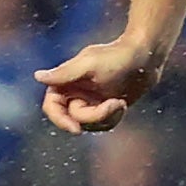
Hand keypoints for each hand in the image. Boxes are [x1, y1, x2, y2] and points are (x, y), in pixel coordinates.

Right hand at [36, 33, 161, 132]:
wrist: (147, 56)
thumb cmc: (118, 56)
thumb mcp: (90, 65)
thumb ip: (64, 73)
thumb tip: (38, 76)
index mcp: (65, 81)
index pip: (52, 107)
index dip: (60, 120)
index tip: (77, 130)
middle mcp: (74, 93)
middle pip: (73, 119)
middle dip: (95, 116)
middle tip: (116, 104)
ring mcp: (90, 101)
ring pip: (89, 124)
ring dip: (106, 118)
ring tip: (120, 102)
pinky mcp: (105, 107)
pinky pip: (103, 124)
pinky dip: (113, 118)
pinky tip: (122, 104)